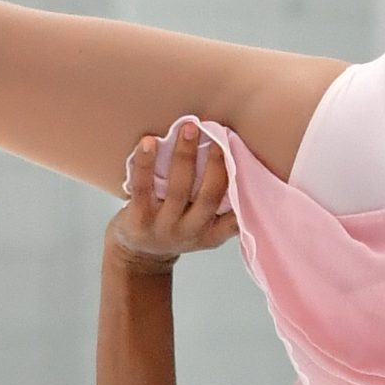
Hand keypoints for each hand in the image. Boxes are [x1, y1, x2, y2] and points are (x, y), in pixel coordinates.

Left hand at [110, 122, 237, 272]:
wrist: (138, 256)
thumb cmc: (175, 230)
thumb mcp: (203, 228)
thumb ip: (220, 208)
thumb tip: (238, 162)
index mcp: (212, 234)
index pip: (235, 215)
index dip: (243, 190)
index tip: (246, 160)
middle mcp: (190, 232)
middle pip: (208, 197)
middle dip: (216, 164)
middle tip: (218, 135)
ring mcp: (163, 227)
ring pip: (178, 189)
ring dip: (185, 155)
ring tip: (189, 128)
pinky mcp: (138, 220)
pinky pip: (143, 188)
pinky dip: (145, 163)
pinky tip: (148, 141)